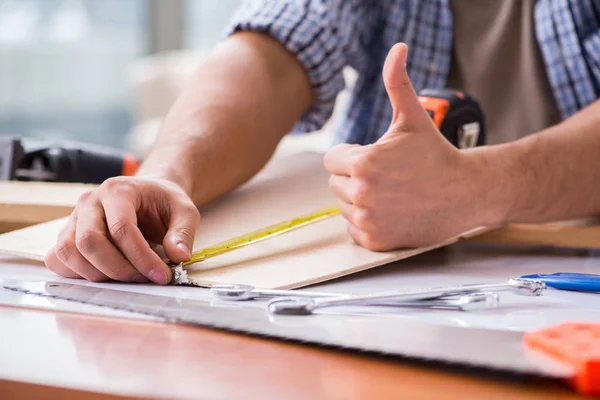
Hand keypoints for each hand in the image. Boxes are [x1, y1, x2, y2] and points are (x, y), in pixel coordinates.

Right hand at [45, 176, 199, 283]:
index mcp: (118, 190)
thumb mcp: (185, 211)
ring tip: (129, 277)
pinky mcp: (66, 235)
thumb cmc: (164, 203)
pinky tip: (106, 276)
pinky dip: (77, 274)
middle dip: (118, 269)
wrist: (150, 195)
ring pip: (69, 252)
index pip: (121, 228)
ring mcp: (73, 218)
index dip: (141, 257)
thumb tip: (178, 256)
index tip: (162, 275)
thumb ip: (183, 232)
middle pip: (89, 241)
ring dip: (98, 274)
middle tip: (145, 279)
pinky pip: (57, 259)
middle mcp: (89, 201)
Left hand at [324, 43, 492, 250]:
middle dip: (355, 178)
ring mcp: (368, 219)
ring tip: (392, 194)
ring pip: (344, 206)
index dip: (352, 156)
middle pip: (335, 183)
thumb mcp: (412, 118)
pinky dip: (368, 223)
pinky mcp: (375, 241)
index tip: (377, 159)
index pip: (331, 160)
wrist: (466, 193)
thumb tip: (397, 50)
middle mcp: (361, 193)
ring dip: (361, 200)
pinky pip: (353, 229)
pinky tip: (391, 212)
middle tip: (388, 177)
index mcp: (363, 162)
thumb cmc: (437, 155)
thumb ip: (396, 83)